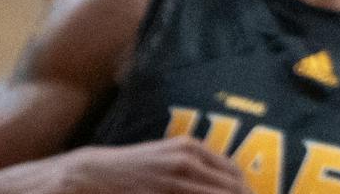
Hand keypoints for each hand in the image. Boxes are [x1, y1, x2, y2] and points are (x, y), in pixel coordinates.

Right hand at [56, 139, 246, 193]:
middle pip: (230, 187)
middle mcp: (187, 159)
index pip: (234, 172)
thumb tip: (224, 185)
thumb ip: (193, 170)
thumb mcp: (168, 161)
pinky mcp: (160, 192)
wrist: (93, 174)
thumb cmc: (134, 171)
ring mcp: (174, 177)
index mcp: (192, 149)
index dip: (246, 191)